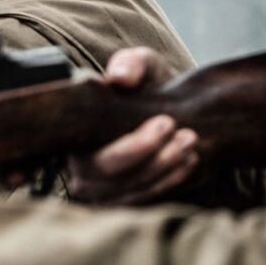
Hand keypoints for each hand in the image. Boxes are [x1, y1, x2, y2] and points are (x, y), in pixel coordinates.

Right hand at [68, 47, 199, 205]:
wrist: (164, 109)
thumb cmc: (146, 85)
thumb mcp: (143, 65)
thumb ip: (131, 64)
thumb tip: (119, 78)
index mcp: (75, 127)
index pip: (89, 148)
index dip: (129, 146)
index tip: (166, 123)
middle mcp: (77, 163)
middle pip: (108, 174)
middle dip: (152, 157)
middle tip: (187, 135)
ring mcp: (95, 188)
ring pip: (127, 190)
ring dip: (164, 169)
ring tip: (191, 144)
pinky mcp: (116, 201)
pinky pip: (139, 201)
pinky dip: (167, 183)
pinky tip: (188, 162)